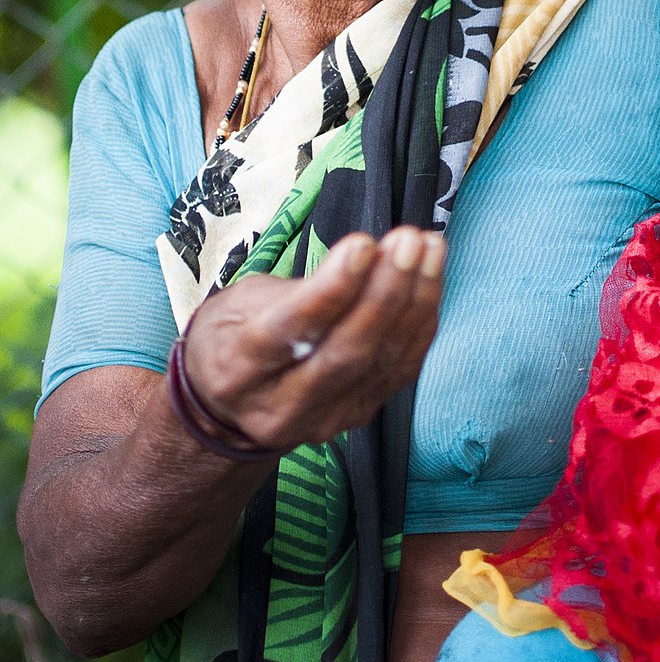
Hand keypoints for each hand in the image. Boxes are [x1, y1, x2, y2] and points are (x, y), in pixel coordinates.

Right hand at [180, 226, 443, 453]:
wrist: (227, 409)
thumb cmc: (233, 335)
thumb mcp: (241, 301)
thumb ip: (299, 288)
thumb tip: (363, 256)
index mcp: (238, 367)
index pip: (291, 329)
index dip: (333, 288)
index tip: (363, 244)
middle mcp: (281, 405)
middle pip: (345, 352)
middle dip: (385, 292)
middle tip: (408, 242)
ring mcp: (323, 419)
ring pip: (380, 361)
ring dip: (414, 301)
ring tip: (429, 249)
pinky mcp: (356, 416)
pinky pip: (400, 369)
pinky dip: (421, 322)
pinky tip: (430, 280)